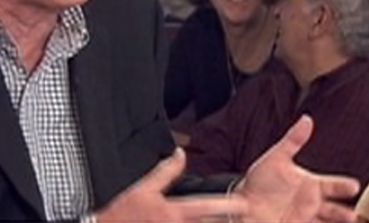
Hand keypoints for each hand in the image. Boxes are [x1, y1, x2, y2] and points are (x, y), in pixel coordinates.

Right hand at [95, 148, 246, 222]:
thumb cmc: (122, 212)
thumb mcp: (144, 186)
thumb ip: (167, 170)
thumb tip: (182, 152)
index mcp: (174, 212)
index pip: (207, 206)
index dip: (228, 205)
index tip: (244, 203)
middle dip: (227, 221)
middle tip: (247, 216)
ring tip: (235, 222)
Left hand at [238, 115, 359, 222]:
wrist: (242, 205)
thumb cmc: (262, 180)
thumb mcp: (277, 158)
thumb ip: (293, 140)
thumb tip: (306, 119)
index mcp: (311, 185)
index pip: (333, 186)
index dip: (344, 186)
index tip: (354, 186)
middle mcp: (311, 203)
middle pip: (335, 211)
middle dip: (346, 214)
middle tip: (354, 216)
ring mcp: (305, 218)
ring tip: (350, 221)